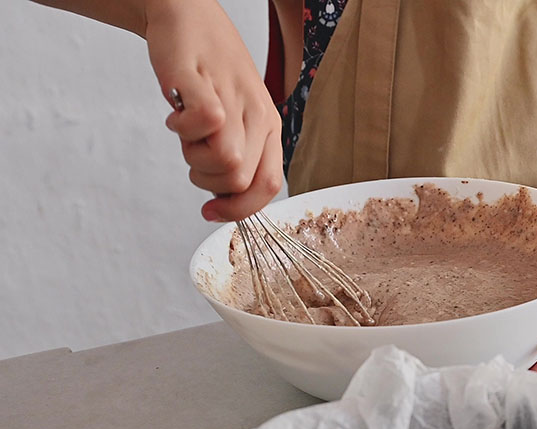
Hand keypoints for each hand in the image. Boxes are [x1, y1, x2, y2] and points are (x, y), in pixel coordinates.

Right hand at [146, 0, 282, 220]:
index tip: (211, 212)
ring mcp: (235, 99)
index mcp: (269, 128)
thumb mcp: (234, 119)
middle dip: (208, 181)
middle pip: (239, 181)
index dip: (238, 209)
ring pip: (225, 162)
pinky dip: (182, 130)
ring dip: (193, 157)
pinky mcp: (204, 83)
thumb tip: (224, 203)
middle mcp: (258, 116)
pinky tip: (176, 117)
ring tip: (187, 132)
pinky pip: (205, 124)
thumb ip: (235, 157)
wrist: (188, 17)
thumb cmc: (209, 74)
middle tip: (193, 153)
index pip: (268, 186)